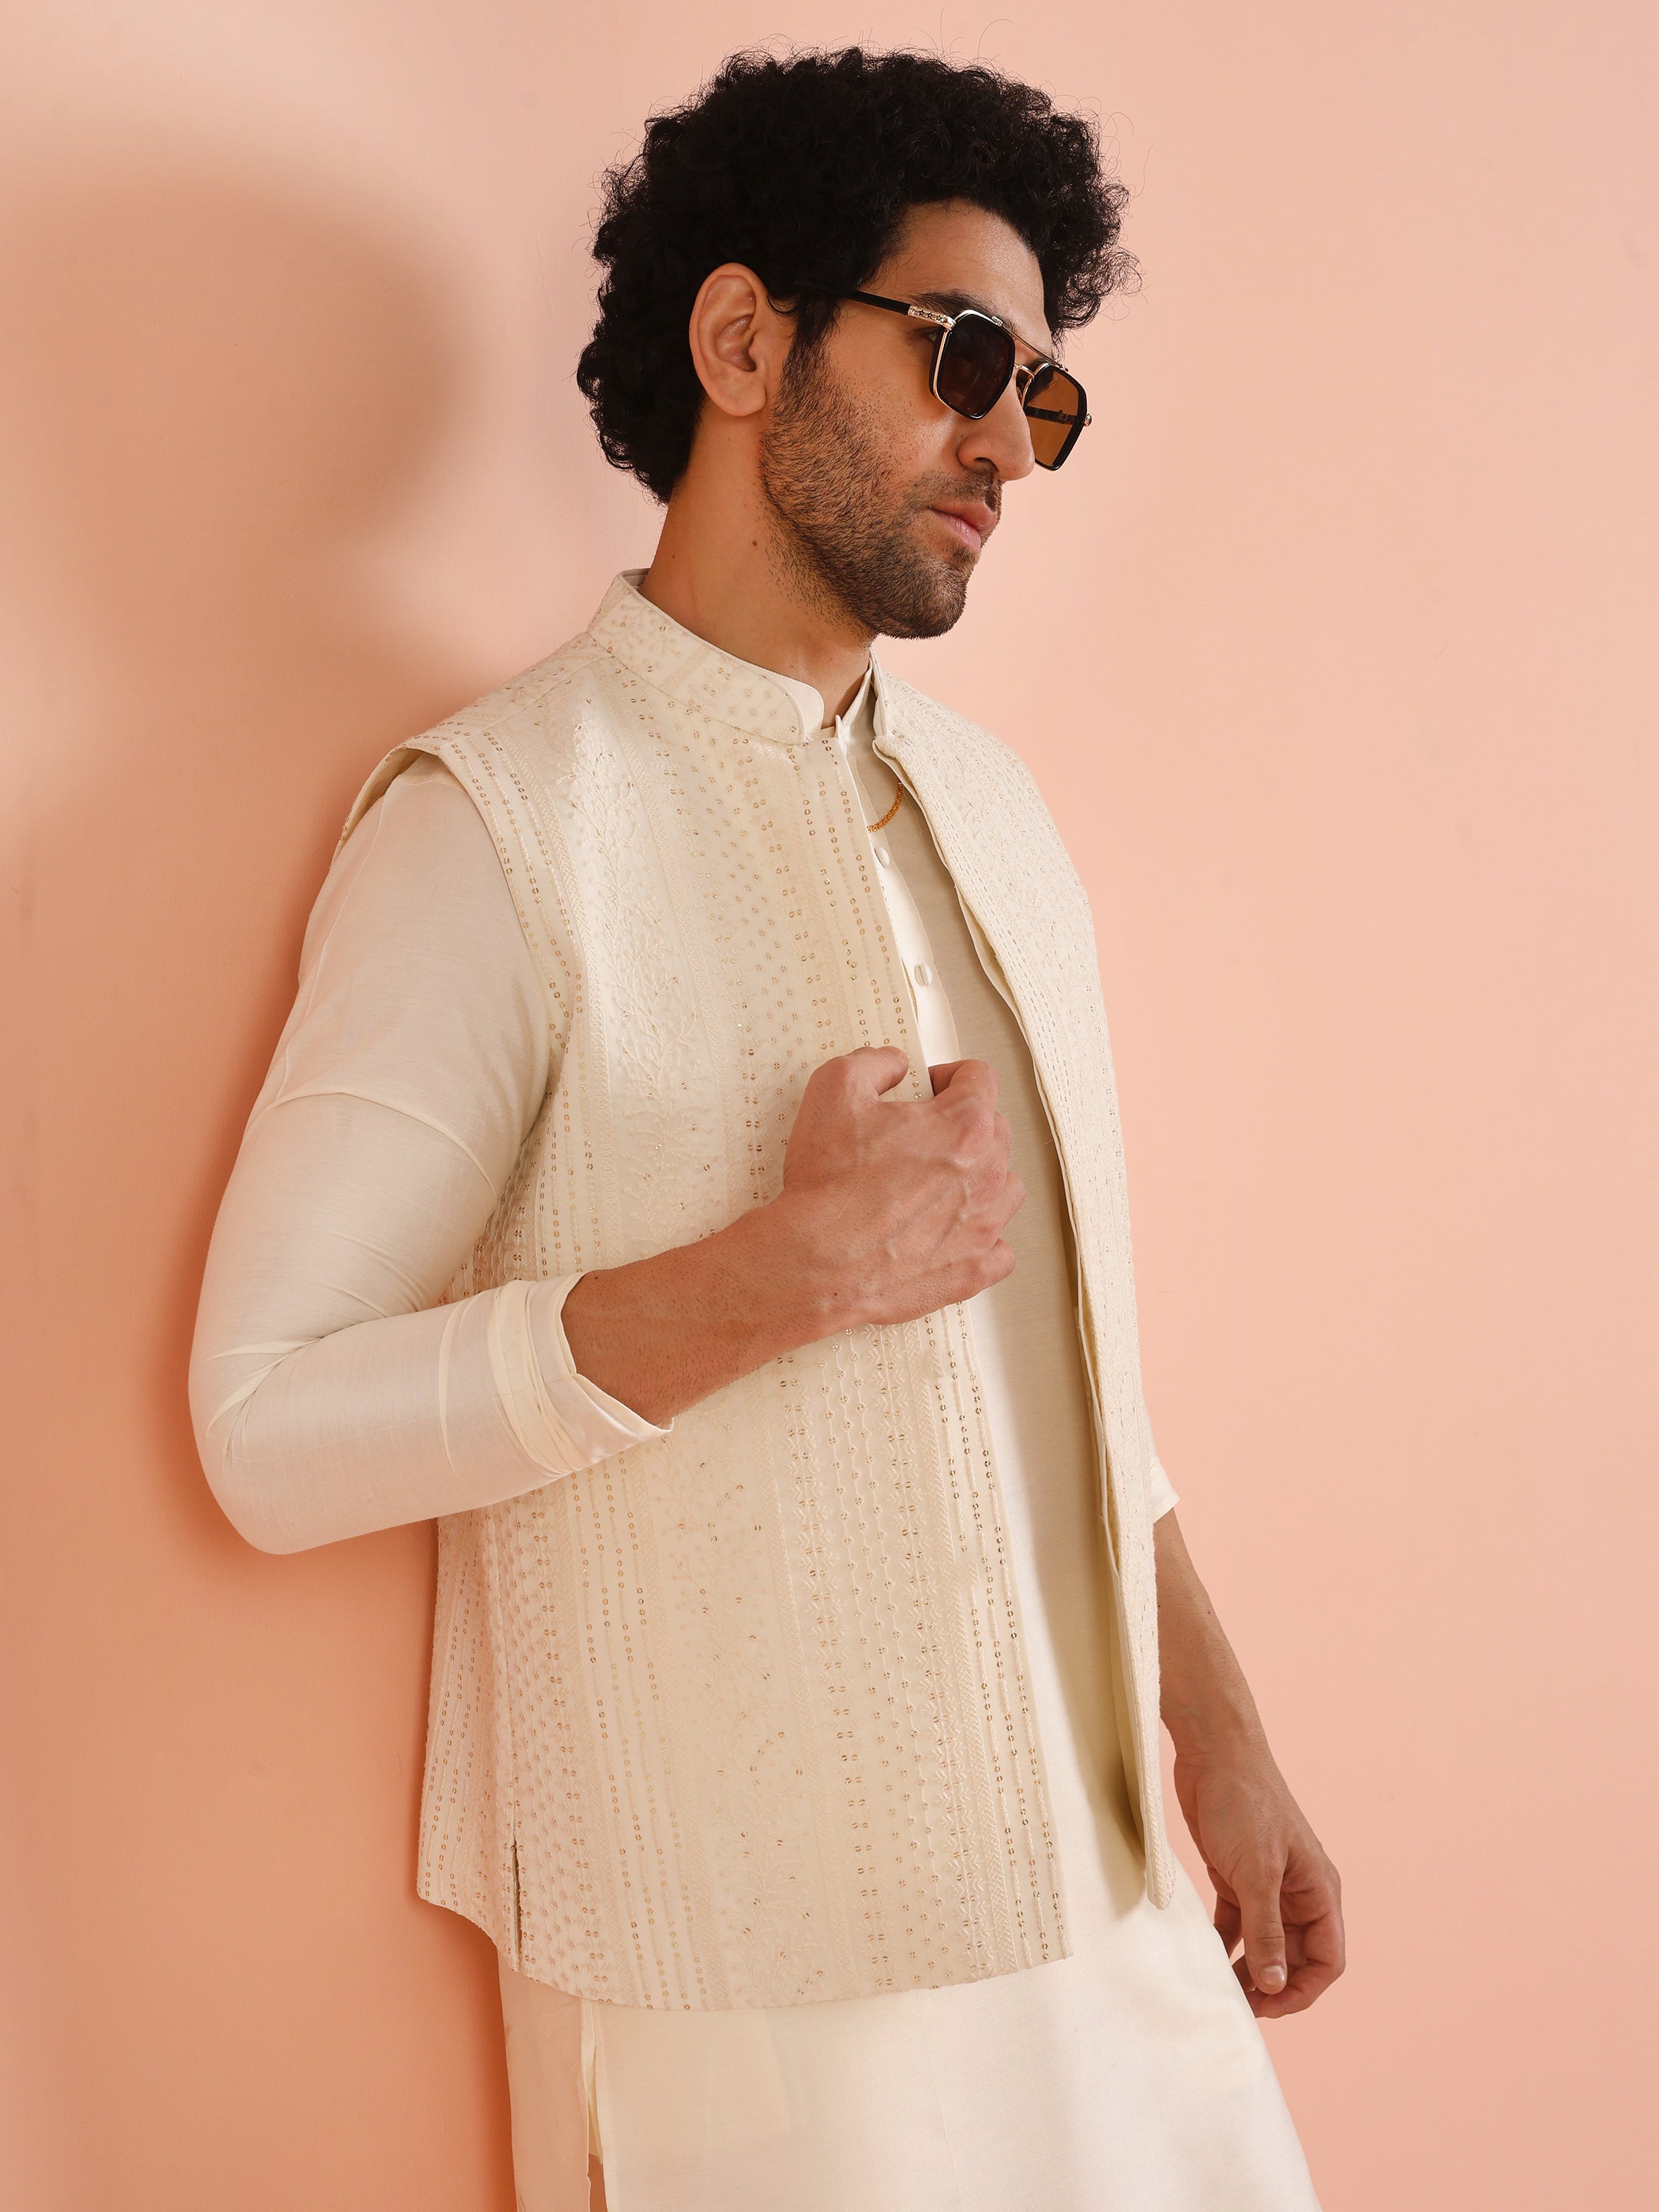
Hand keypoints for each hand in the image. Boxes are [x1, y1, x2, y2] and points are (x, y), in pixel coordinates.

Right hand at [773, 1045, 1023, 1330]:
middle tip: (922, 1135)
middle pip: (996, 1131)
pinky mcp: (974, 1270)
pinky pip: (1000, 1248)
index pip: (981, 1079)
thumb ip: (871, 1063)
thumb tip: (892, 1064)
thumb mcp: (833, 1092)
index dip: (951, 1075)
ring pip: (1006, 1187)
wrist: (816, 1266)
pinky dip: (982, 1238)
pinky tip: (952, 1232)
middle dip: (964, 1125)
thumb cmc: (828, 1190)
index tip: (930, 1088)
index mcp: (963, 1126)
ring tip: (941, 1183)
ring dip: (981, 1178)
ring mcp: (985, 1226)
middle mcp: (986, 1175)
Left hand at [1171, 1734, 1345, 2018]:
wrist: (1213, 1751)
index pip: (1327, 1958)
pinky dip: (1225, 1943)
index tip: (1269, 2007)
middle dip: (1272, 1985)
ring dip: (1247, 1968)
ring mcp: (1266, 1884)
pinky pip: (1237, 1924)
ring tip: (1221, 1989)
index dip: (1303, 1989)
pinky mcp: (1235, 1875)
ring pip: (1265, 1943)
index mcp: (1319, 1891)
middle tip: (1237, 2005)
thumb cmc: (1244, 1801)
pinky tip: (1206, 1958)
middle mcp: (1298, 1893)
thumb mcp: (1257, 1873)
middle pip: (1295, 1957)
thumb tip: (1276, 1985)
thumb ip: (1267, 1931)